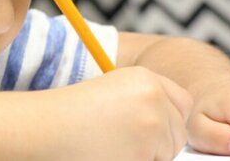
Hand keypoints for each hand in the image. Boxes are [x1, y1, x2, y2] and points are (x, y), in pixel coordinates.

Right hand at [47, 66, 192, 160]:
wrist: (46, 128)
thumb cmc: (70, 114)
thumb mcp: (112, 92)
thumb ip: (146, 101)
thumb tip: (173, 127)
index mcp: (146, 77)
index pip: (182, 104)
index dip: (168, 120)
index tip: (148, 127)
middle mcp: (155, 97)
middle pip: (178, 132)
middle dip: (159, 143)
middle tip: (122, 142)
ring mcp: (153, 125)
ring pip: (167, 154)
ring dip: (146, 157)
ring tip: (111, 147)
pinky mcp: (146, 152)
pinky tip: (109, 155)